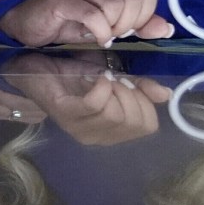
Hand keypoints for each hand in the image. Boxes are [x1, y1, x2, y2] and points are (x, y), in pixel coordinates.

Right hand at [0, 0, 176, 47]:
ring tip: (103, 34)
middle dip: (130, 23)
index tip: (129, 27)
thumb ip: (139, 23)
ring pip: (116, 6)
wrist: (28, 22)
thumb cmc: (69, 19)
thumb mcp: (110, 21)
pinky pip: (95, 17)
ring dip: (114, 29)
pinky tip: (96, 38)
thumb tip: (167, 29)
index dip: (145, 14)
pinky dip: (101, 34)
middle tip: (115, 33)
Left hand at [2, 54, 172, 145]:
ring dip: (116, 89)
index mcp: (112, 132)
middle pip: (134, 123)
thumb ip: (140, 88)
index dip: (146, 103)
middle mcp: (97, 137)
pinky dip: (101, 88)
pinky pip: (95, 105)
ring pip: (116, 115)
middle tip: (116, 80)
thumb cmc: (75, 76)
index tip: (132, 84)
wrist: (37, 68)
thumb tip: (166, 95)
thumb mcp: (115, 80)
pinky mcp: (66, 115)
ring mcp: (80, 129)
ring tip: (104, 78)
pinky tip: (97, 78)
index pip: (147, 126)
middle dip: (132, 95)